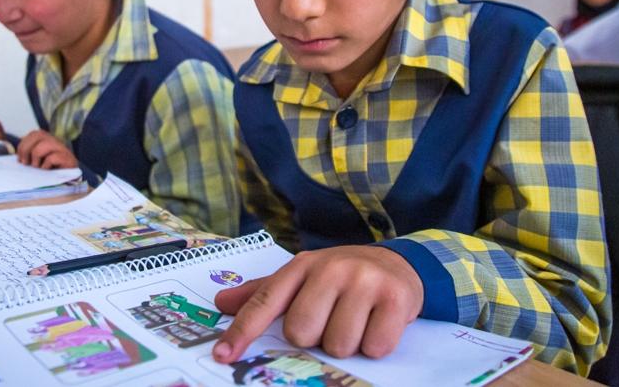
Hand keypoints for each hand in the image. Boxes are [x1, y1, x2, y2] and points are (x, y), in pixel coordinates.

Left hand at [17, 130, 77, 168]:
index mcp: (48, 141)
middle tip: (26, 163)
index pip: (34, 134)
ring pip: (44, 145)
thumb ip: (29, 157)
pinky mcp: (68, 160)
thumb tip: (19, 159)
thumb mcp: (37, 163)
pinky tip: (47, 171)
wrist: (69, 183)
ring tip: (37, 168)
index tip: (20, 160)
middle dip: (26, 149)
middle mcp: (56, 142)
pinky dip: (46, 166)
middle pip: (38, 134)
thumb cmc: (50, 173)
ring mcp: (63, 150)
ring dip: (36, 158)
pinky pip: (52, 158)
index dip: (23, 145)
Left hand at [212, 245, 423, 362]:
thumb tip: (221, 303)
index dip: (242, 331)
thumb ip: (264, 292)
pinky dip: (375, 345)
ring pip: (337, 345)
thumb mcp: (302, 277)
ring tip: (356, 321)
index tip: (223, 355)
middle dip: (315, 338)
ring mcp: (363, 281)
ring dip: (346, 344)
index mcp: (301, 265)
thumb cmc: (341, 277)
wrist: (397, 263)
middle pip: (301, 332)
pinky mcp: (394, 298)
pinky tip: (377, 324)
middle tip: (330, 320)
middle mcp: (330, 268)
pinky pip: (374, 347)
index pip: (265, 302)